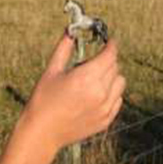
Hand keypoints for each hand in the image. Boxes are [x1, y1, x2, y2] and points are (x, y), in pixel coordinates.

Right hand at [22, 34, 124, 152]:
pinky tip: (95, 94)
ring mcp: (104, 108)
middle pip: (115, 67)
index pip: (109, 55)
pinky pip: (118, 100)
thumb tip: (70, 31)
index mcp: (86, 78)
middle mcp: (99, 92)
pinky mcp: (106, 120)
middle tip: (92, 61)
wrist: (42, 132)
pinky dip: (111, 93)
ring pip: (120, 83)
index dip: (111, 45)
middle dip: (107, 60)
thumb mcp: (51, 71)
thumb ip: (63, 49)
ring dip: (111, 76)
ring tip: (94, 79)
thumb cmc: (43, 99)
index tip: (109, 41)